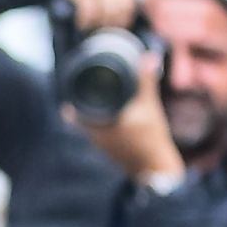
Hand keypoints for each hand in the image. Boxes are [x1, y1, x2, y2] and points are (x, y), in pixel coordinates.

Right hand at [52, 0, 159, 32]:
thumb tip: (145, 5)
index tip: (147, 10)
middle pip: (126, 5)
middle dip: (121, 20)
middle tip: (115, 25)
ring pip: (109, 11)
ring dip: (103, 23)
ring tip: (99, 24)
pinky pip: (90, 12)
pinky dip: (87, 21)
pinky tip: (85, 22)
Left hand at [62, 50, 186, 184]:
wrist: (156, 169)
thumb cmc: (151, 139)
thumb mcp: (149, 107)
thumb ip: (146, 82)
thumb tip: (149, 57)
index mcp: (98, 128)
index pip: (72, 114)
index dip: (70, 103)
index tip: (69, 90)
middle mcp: (96, 139)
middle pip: (78, 121)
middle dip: (79, 107)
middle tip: (81, 91)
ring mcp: (103, 148)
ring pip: (89, 130)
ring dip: (90, 116)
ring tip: (95, 102)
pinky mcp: (112, 152)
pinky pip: (100, 136)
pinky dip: (101, 126)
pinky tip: (110, 119)